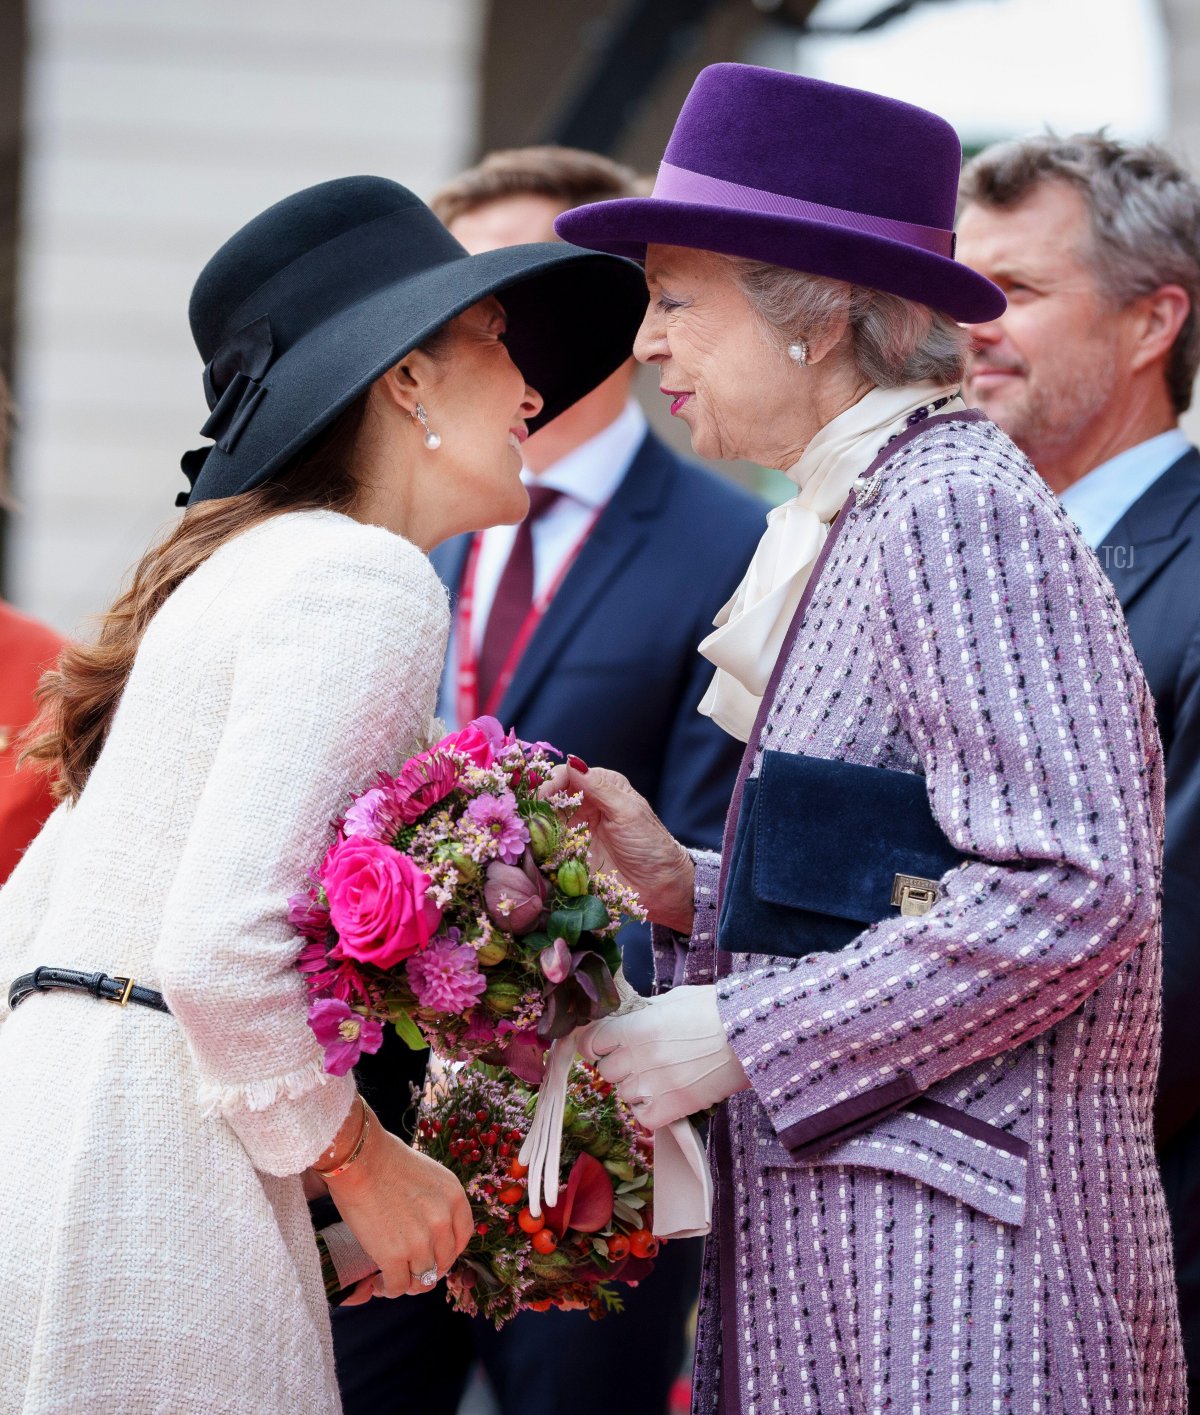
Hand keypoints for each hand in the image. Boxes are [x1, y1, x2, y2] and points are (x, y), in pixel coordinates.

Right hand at [324, 1108, 472, 1300]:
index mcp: (454, 1198)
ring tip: (392, 1279)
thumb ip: (435, 1202)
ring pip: (422, 1279)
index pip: (462, 1239)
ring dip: (408, 1283)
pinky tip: (379, 1284)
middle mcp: (442, 1221)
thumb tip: (430, 1229)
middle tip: (411, 1269)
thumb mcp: (428, 1175)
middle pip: (443, 1262)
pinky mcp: (393, 1256)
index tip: (434, 1256)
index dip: (448, 1252)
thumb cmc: (386, 1159)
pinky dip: (389, 1290)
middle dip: (428, 1269)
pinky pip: (398, 1286)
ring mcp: (420, 1241)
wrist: (359, 1159)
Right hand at [540, 762, 695, 932]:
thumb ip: (598, 786)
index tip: (540, 797)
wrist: (661, 886)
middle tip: (523, 816)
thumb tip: (572, 760)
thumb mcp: (627, 811)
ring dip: (533, 827)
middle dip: (535, 804)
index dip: (550, 783)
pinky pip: (547, 848)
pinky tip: (530, 852)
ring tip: (524, 835)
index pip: (566, 775)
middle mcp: (584, 806)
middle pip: (550, 798)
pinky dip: (537, 848)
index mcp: (601, 786)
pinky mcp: (571, 857)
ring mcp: (576, 832)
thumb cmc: (650, 844)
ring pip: (544, 823)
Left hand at [578, 985, 749, 1129]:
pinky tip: (662, 1098)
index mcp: (637, 1026)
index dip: (596, 1045)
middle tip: (638, 1060)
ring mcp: (655, 1084)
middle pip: (606, 1070)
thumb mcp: (674, 1000)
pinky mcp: (674, 1107)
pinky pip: (642, 1118)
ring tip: (657, 1077)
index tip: (604, 1047)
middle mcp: (640, 1056)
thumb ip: (645, 1012)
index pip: (592, 1042)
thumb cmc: (716, 1010)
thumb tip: (628, 1017)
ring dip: (635, 1088)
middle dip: (618, 1065)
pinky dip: (648, 1111)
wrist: (751, 1035)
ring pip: (623, 1094)